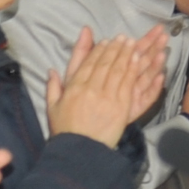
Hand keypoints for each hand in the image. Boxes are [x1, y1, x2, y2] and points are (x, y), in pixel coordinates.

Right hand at [43, 29, 165, 146]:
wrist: (79, 151)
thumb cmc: (65, 130)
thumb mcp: (52, 108)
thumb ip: (52, 87)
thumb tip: (51, 70)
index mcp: (74, 87)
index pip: (89, 63)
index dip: (99, 50)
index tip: (106, 41)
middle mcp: (91, 88)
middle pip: (105, 63)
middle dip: (115, 48)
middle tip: (124, 38)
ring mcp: (107, 97)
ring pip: (118, 70)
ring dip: (126, 54)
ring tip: (132, 43)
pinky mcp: (121, 106)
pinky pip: (128, 83)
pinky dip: (133, 69)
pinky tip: (137, 59)